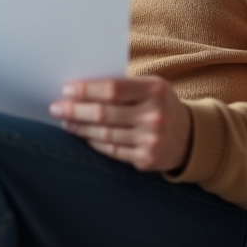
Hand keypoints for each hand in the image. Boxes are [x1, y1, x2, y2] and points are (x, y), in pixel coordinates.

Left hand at [49, 76, 192, 171]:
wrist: (191, 137)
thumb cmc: (160, 104)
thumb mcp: (151, 87)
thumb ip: (123, 86)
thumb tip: (80, 88)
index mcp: (155, 90)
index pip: (113, 89)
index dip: (86, 90)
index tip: (66, 90)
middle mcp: (154, 116)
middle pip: (104, 114)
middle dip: (75, 111)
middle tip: (55, 108)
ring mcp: (151, 141)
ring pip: (105, 134)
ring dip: (80, 128)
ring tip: (65, 121)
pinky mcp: (146, 160)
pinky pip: (112, 151)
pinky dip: (94, 142)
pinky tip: (83, 135)